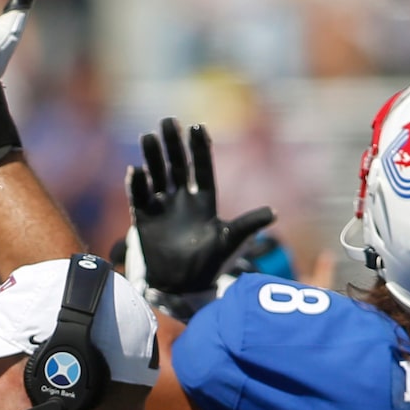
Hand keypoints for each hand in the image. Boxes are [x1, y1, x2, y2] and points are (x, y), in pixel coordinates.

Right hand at [129, 118, 275, 301]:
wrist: (184, 288)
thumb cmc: (210, 266)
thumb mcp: (230, 242)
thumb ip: (247, 225)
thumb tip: (273, 213)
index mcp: (204, 202)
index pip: (201, 169)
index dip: (199, 148)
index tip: (197, 126)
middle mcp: (182, 201)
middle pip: (177, 165)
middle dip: (172, 144)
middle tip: (168, 121)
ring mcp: (162, 209)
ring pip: (156, 176)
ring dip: (152, 158)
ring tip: (148, 137)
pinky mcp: (145, 221)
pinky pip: (139, 199)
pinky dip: (137, 185)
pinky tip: (136, 170)